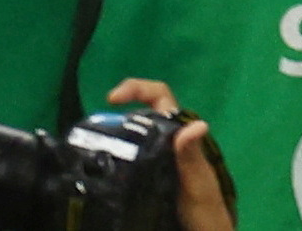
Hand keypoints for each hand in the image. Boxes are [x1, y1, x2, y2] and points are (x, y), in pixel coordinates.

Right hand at [102, 84, 237, 230]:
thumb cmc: (205, 212)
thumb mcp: (198, 184)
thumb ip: (192, 156)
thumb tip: (198, 123)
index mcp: (182, 138)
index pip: (160, 97)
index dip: (136, 89)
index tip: (111, 99)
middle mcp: (168, 143)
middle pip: (141, 112)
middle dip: (116, 114)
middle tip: (97, 131)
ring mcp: (158, 158)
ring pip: (132, 134)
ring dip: (113, 134)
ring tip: (96, 148)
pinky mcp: (149, 175)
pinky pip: (129, 155)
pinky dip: (114, 154)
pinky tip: (105, 165)